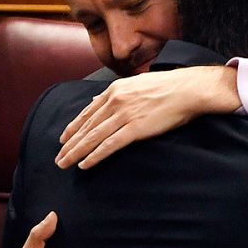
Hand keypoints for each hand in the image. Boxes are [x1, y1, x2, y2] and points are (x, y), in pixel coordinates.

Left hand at [56, 67, 238, 168]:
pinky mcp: (135, 129)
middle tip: (59, 158)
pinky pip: (109, 145)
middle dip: (70, 144)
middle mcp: (115, 101)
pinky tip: (85, 164)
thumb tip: (96, 99)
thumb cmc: (166, 87)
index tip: (63, 140)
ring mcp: (124, 115)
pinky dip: (95, 156)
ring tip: (65, 164)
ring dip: (76, 152)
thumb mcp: (135, 83)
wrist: (188, 89)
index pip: (87, 112)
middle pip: (86, 127)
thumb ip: (115, 93)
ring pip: (93, 137)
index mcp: (114, 90)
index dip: (73, 128)